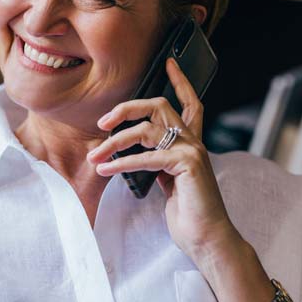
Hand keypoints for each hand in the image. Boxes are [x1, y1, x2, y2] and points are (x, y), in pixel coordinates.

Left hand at [87, 57, 240, 265]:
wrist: (207, 239)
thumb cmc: (188, 212)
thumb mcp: (168, 180)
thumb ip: (157, 160)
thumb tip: (130, 151)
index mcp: (191, 143)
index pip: (190, 103)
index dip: (180, 81)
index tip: (169, 62)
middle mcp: (194, 142)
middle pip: (159, 106)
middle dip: (127, 108)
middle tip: (103, 121)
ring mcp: (192, 151)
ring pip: (146, 130)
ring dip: (114, 142)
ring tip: (94, 157)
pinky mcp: (187, 164)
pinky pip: (146, 157)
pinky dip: (121, 163)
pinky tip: (105, 172)